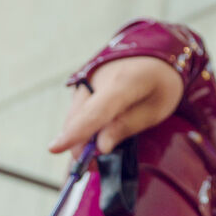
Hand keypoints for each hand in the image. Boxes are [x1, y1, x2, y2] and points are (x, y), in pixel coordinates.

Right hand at [49, 56, 184, 156]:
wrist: (156, 48)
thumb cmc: (161, 82)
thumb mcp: (155, 108)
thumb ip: (126, 127)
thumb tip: (100, 147)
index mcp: (123, 83)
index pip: (95, 112)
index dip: (76, 133)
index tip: (55, 149)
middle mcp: (98, 77)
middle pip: (79, 118)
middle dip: (79, 146)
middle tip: (89, 167)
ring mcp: (88, 77)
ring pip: (75, 115)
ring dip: (80, 137)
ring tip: (92, 155)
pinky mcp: (84, 82)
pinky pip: (78, 110)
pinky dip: (82, 126)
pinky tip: (92, 137)